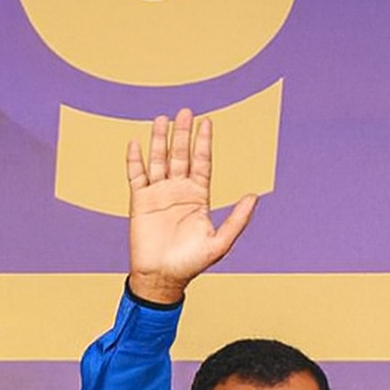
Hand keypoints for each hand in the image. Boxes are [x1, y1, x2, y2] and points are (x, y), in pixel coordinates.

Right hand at [125, 108, 256, 304]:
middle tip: (185, 111)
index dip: (204, 143)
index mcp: (198, 197)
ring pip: (159, 160)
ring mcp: (158, 194)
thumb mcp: (220, 242)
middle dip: (182, 134)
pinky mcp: (140, 202)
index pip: (202, 163)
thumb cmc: (191, 263)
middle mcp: (178, 191)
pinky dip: (135, 160)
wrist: (161, 277)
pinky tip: (136, 143)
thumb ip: (237, 219)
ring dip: (160, 140)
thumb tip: (255, 196)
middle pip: (181, 155)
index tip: (206, 122)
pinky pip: (136, 176)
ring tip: (161, 120)